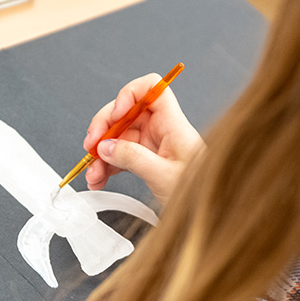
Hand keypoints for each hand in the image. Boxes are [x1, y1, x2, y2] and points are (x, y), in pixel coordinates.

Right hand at [84, 73, 202, 204]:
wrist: (207, 212)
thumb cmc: (200, 192)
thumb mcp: (163, 176)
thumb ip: (133, 158)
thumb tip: (107, 146)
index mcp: (171, 124)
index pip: (152, 88)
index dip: (130, 94)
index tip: (116, 114)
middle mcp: (161, 129)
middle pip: (125, 113)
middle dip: (104, 128)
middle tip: (92, 146)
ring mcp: (152, 144)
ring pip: (118, 136)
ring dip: (101, 153)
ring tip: (94, 172)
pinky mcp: (146, 160)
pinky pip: (119, 155)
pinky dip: (106, 165)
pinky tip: (99, 178)